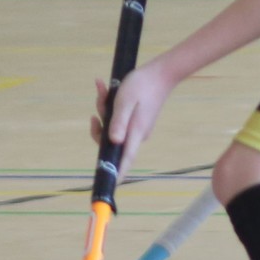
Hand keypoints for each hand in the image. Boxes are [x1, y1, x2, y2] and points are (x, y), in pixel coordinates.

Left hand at [93, 57, 174, 176]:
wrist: (161, 73)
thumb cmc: (142, 85)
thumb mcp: (125, 100)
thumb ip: (118, 121)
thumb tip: (113, 141)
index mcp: (135, 132)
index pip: (125, 158)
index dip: (117, 173)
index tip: (110, 186)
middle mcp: (136, 134)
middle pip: (112, 141)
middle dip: (100, 125)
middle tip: (99, 105)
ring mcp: (136, 128)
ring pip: (113, 127)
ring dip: (104, 111)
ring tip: (103, 89)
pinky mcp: (136, 120)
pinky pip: (117, 119)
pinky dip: (110, 107)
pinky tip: (106, 88)